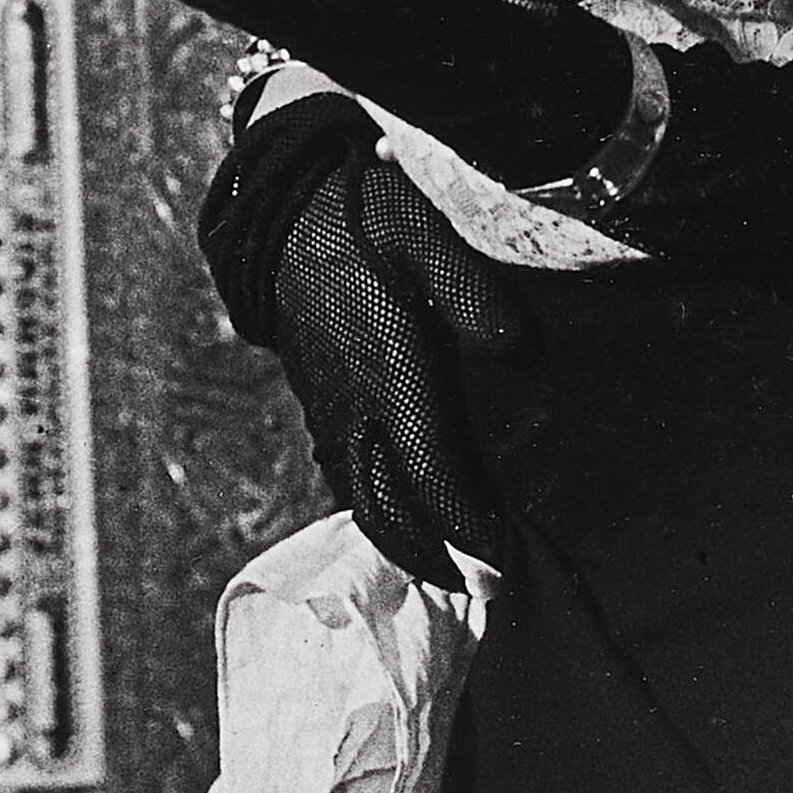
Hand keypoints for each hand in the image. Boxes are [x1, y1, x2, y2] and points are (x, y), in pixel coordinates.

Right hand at [197, 93, 517, 584]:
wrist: (279, 206)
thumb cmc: (360, 212)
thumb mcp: (423, 231)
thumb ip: (470, 291)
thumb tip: (513, 346)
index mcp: (385, 369)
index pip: (428, 472)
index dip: (465, 524)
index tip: (501, 556)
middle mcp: (353, 403)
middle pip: (388, 509)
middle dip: (432, 555)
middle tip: (479, 586)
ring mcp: (329, 407)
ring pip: (360, 498)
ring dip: (402, 539)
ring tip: (448, 566)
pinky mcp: (318, 400)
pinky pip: (344, 474)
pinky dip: (375, 507)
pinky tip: (402, 511)